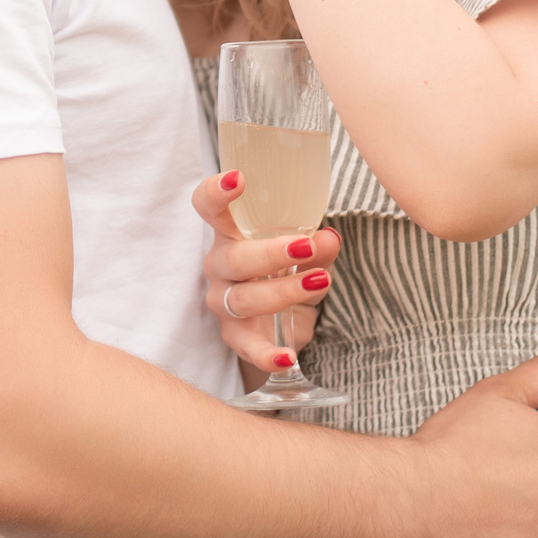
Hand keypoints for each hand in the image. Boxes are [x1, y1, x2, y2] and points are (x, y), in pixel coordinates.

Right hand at [191, 172, 341, 372]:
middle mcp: (220, 266)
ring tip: (320, 281)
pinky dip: (267, 355)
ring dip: (284, 291)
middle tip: (305, 245)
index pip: (208, 208)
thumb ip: (317, 246)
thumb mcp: (305, 254)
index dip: (215, 193)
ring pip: (245, 299)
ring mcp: (224, 303)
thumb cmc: (284, 272)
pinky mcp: (236, 337)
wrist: (277, 321)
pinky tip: (287, 358)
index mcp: (229, 234)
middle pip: (234, 258)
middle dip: (270, 252)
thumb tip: (329, 237)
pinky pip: (248, 348)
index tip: (238, 179)